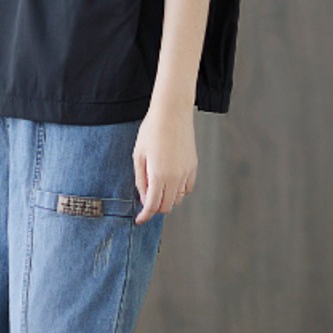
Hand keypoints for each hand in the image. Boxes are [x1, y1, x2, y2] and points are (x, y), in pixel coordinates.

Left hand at [133, 102, 196, 223]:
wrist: (172, 112)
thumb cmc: (151, 131)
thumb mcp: (138, 156)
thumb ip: (141, 180)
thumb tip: (144, 199)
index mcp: (159, 175)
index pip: (152, 205)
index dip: (144, 216)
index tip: (139, 220)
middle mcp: (175, 177)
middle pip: (166, 206)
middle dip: (155, 209)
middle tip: (146, 203)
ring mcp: (186, 172)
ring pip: (178, 199)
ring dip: (167, 199)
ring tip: (157, 189)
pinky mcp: (193, 166)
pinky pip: (187, 188)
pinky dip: (178, 191)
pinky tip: (170, 183)